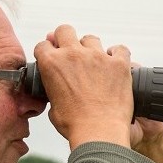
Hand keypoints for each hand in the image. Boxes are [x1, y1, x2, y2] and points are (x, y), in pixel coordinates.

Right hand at [34, 25, 135, 147]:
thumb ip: (53, 89)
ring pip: (91, 38)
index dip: (47, 52)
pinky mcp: (118, 64)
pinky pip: (120, 49)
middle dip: (65, 39)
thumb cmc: (74, 124)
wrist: (98, 132)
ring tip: (94, 62)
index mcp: (51, 63)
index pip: (43, 45)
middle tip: (70, 52)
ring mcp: (97, 56)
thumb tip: (57, 88)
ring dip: (90, 48)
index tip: (51, 57)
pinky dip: (117, 54)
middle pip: (65, 30)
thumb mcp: (52, 105)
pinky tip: (115, 63)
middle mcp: (73, 54)